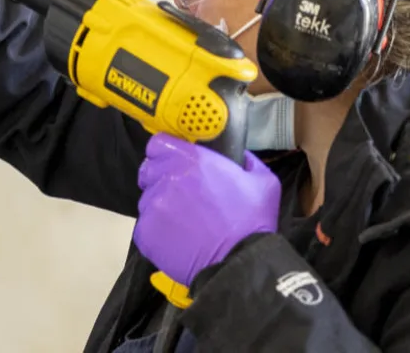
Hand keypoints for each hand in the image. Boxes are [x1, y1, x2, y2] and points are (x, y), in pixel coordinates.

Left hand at [132, 134, 280, 287]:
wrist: (239, 264)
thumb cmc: (252, 223)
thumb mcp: (263, 182)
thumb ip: (248, 161)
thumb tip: (241, 156)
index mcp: (191, 160)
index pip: (158, 144)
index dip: (164, 153)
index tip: (174, 163)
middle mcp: (167, 178)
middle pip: (149, 171)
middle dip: (160, 179)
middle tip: (180, 196)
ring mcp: (153, 205)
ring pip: (147, 200)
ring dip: (161, 208)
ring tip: (184, 223)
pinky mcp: (145, 232)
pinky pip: (146, 226)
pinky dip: (158, 232)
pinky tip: (178, 239)